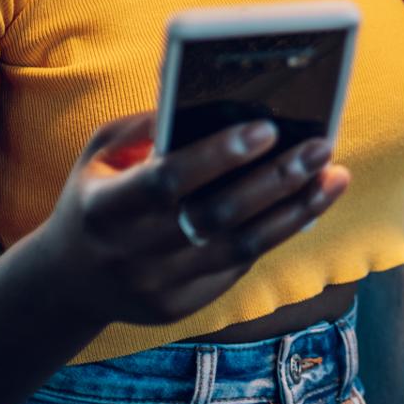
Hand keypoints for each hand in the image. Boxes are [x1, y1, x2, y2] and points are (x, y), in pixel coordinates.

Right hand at [35, 113, 348, 328]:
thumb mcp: (101, 152)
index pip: (167, 180)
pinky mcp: (181, 307)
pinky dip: (275, 234)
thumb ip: (147, 124)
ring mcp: (158, 286)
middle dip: (274, 180)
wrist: (70, 281)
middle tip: (319, 146)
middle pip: (215, 217)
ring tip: (334, 177)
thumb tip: (206, 96)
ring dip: (294, 211)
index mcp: (105, 207)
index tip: (266, 127)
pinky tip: (306, 205)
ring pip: (239, 249)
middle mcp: (131, 252)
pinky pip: (237, 267)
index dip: (217, 155)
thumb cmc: (96, 196)